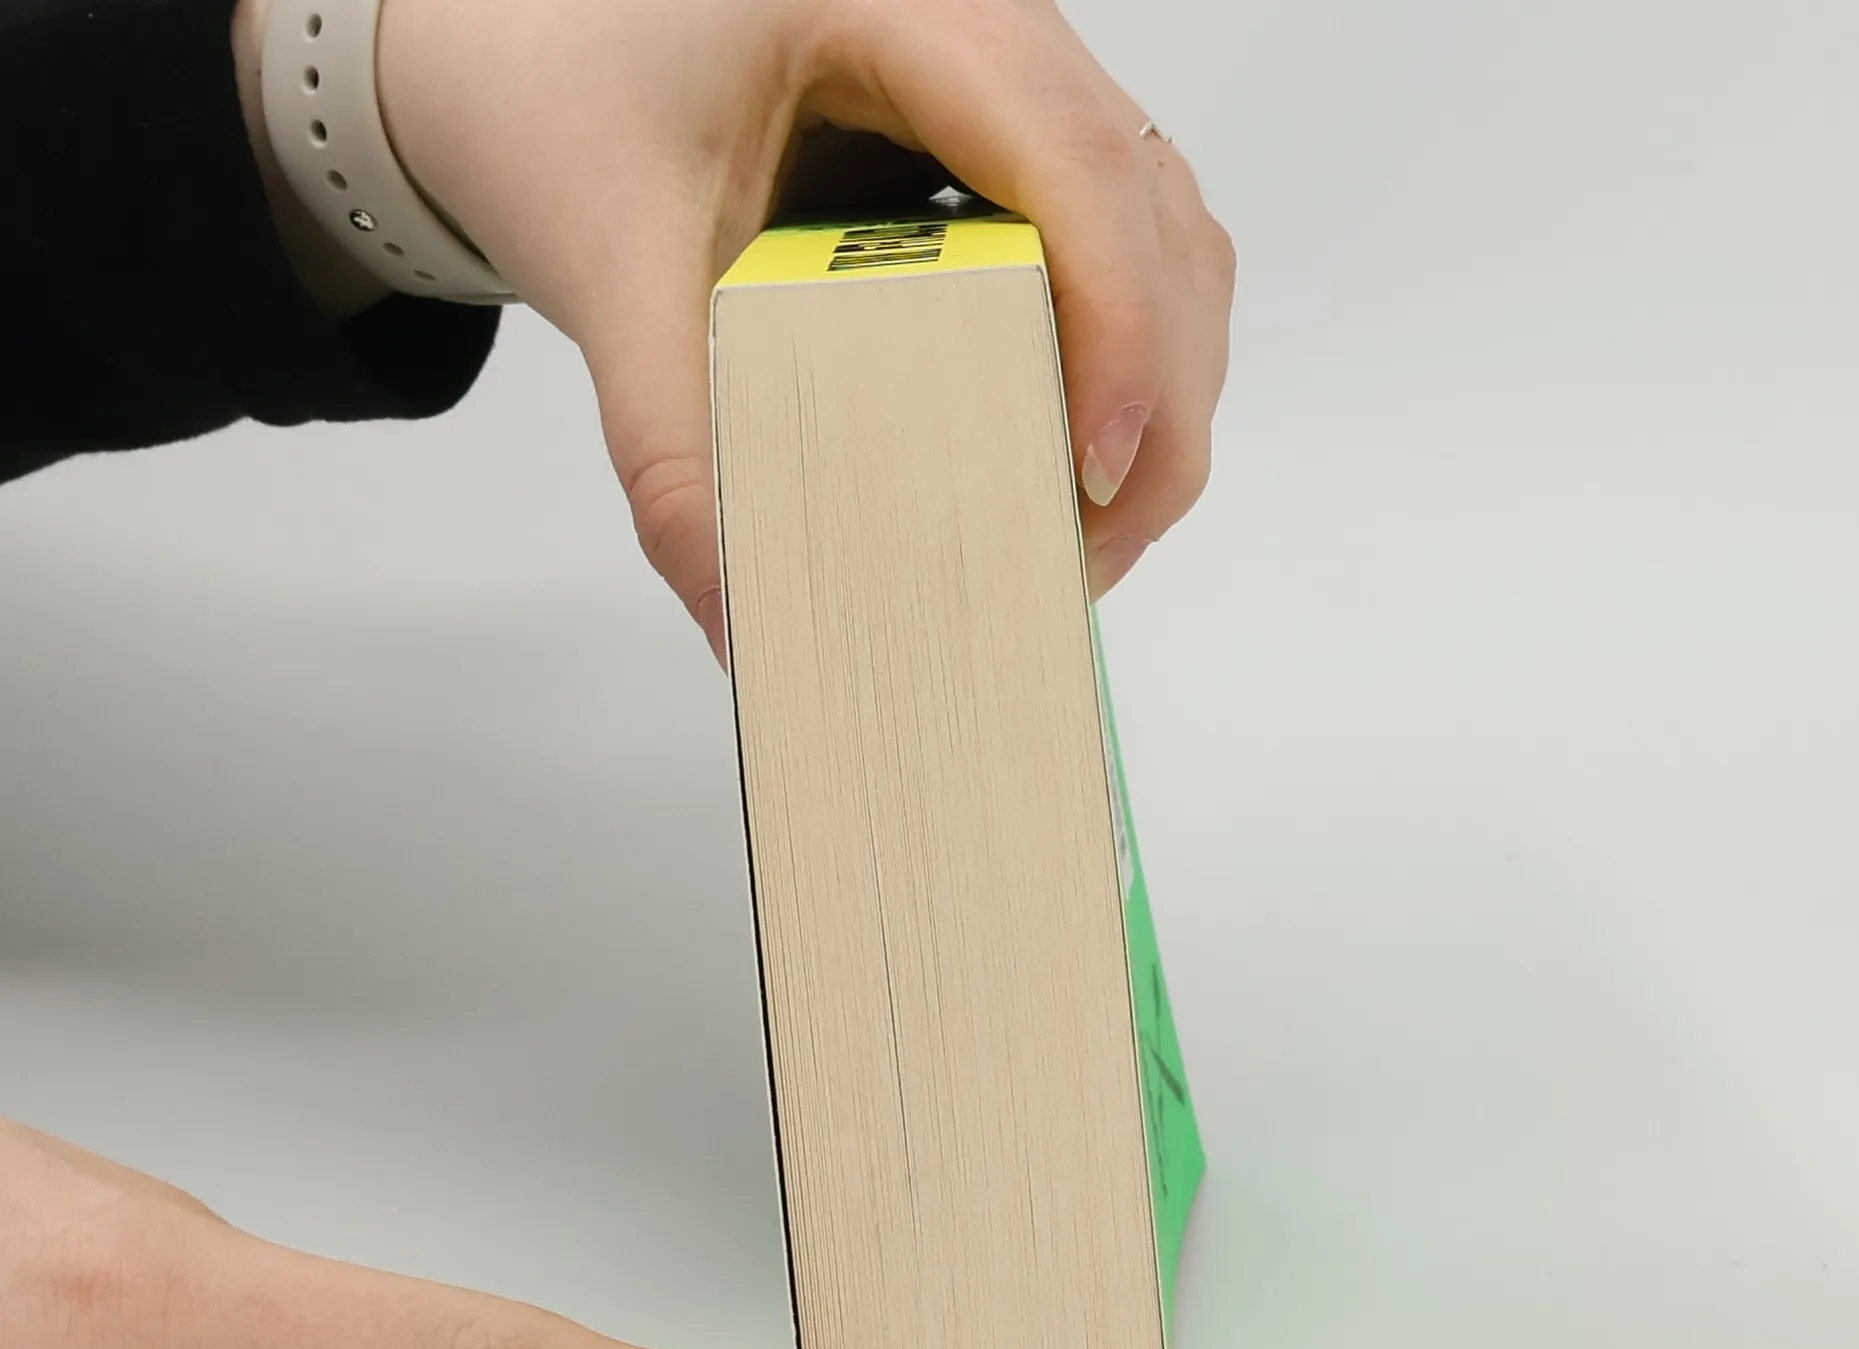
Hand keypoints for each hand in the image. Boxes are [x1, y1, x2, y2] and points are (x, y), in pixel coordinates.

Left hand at [367, 0, 1233, 652]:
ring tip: (1073, 532)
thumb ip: (671, 446)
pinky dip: (1118, 372)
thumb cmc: (566, 103)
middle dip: (1151, 408)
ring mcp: (1024, 95)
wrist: (531, 50)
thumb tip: (741, 619)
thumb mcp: (611, 268)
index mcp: (914, 11)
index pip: (1080, 169)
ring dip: (1150, 400)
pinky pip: (1124, 258)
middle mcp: (1001, 38)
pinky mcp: (1015, 157)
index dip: (1118, 330)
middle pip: (1157, 223)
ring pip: (1167, 245)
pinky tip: (1056, 464)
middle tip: (1081, 556)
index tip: (1087, 477)